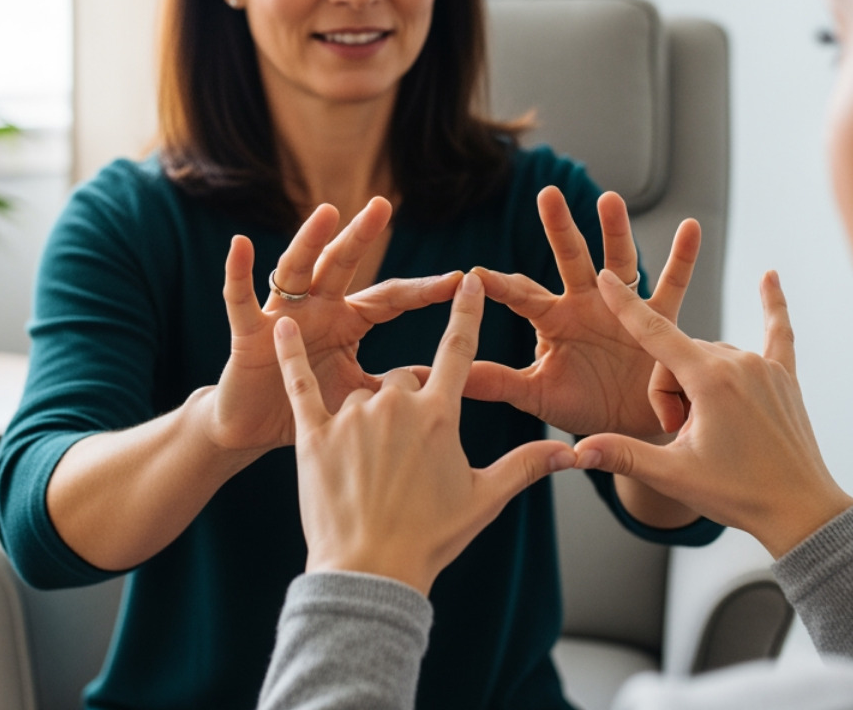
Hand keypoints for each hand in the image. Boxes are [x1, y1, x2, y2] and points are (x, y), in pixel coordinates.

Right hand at [206, 198, 461, 453]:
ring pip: (297, 270)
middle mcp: (316, 307)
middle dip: (362, 236)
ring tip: (327, 212)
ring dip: (310, 240)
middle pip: (342, 264)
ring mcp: (281, 315)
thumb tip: (445, 383)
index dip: (422, 290)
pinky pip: (241, 299)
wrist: (254, 430)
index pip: (390, 298)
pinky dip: (238, 272)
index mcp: (348, 320)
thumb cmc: (309, 406)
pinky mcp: (248, 332)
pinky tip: (240, 244)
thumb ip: (394, 384)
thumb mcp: (358, 392)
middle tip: (383, 206)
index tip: (458, 279)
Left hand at [275, 272, 576, 594]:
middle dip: (406, 405)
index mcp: (439, 415)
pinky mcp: (313, 433)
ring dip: (367, 418)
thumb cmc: (430, 538)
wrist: (369, 572)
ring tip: (368, 471)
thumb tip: (572, 452)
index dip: (466, 313)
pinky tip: (281, 326)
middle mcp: (396, 405)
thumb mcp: (484, 499)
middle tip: (403, 458)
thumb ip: (526, 465)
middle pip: (403, 379)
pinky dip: (289, 353)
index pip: (458, 350)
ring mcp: (352, 417)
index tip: (469, 280)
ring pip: (363, 395)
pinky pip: (301, 382)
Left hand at [465, 187, 702, 437]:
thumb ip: (496, 382)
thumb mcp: (536, 394)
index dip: (499, 286)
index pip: (521, 296)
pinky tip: (691, 227)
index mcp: (553, 319)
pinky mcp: (659, 320)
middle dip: (559, 228)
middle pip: (570, 259)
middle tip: (546, 193)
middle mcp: (587, 302)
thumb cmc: (581, 405)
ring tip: (610, 199)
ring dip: (616, 231)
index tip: (474, 274)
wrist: (631, 427)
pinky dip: (682, 258)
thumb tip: (444, 376)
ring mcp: (623, 306)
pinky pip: (673, 285)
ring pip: (619, 261)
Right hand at [576, 269, 852, 558]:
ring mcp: (765, 367)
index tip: (606, 277)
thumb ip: (624, 454)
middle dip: (666, 391)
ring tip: (707, 432)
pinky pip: (777, 332)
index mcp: (710, 380)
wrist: (801, 510)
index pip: (655, 333)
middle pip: (678, 355)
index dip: (626, 306)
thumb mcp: (674, 475)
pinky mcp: (784, 377)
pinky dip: (773, 305)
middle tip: (679, 436)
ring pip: (709, 355)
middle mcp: (739, 363)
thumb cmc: (739, 494)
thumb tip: (579, 451)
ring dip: (695, 385)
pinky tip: (770, 276)